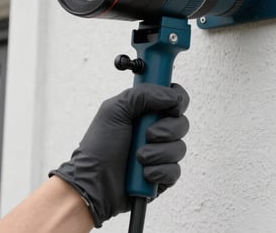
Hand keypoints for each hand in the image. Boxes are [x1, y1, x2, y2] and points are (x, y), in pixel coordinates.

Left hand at [50, 83, 188, 226]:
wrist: (93, 182)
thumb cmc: (99, 146)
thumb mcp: (114, 110)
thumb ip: (143, 94)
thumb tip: (173, 96)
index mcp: (146, 112)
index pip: (176, 99)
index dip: (178, 101)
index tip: (172, 107)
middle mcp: (157, 131)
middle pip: (182, 123)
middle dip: (166, 130)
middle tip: (147, 135)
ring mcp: (161, 154)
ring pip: (179, 148)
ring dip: (159, 153)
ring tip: (139, 157)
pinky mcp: (163, 176)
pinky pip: (175, 171)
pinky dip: (159, 171)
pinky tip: (144, 173)